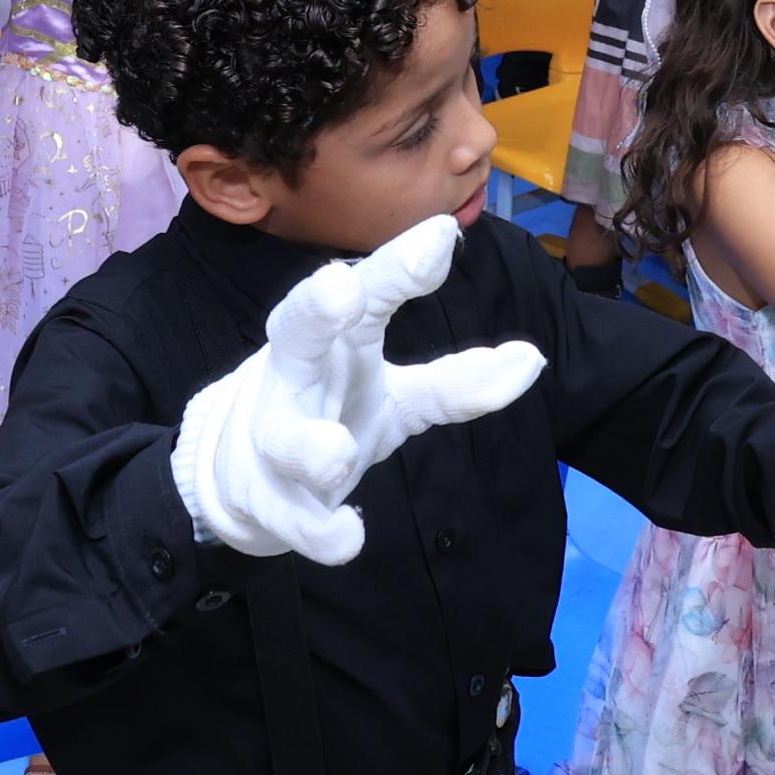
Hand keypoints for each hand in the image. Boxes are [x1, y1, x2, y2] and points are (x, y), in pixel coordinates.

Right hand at [171, 215, 545, 563]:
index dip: (398, 266)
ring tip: (338, 454)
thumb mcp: (399, 396)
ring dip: (311, 446)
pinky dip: (320, 532)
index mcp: (332, 340)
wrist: (243, 478)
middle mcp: (295, 376)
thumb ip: (458, 382)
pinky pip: (294, 519)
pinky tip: (349, 539)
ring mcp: (274, 438)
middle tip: (342, 288)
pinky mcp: (270, 502)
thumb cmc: (329, 412)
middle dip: (315, 310)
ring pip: (284, 437)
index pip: (365, 293)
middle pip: (295, 332)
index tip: (441, 236)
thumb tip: (531, 360)